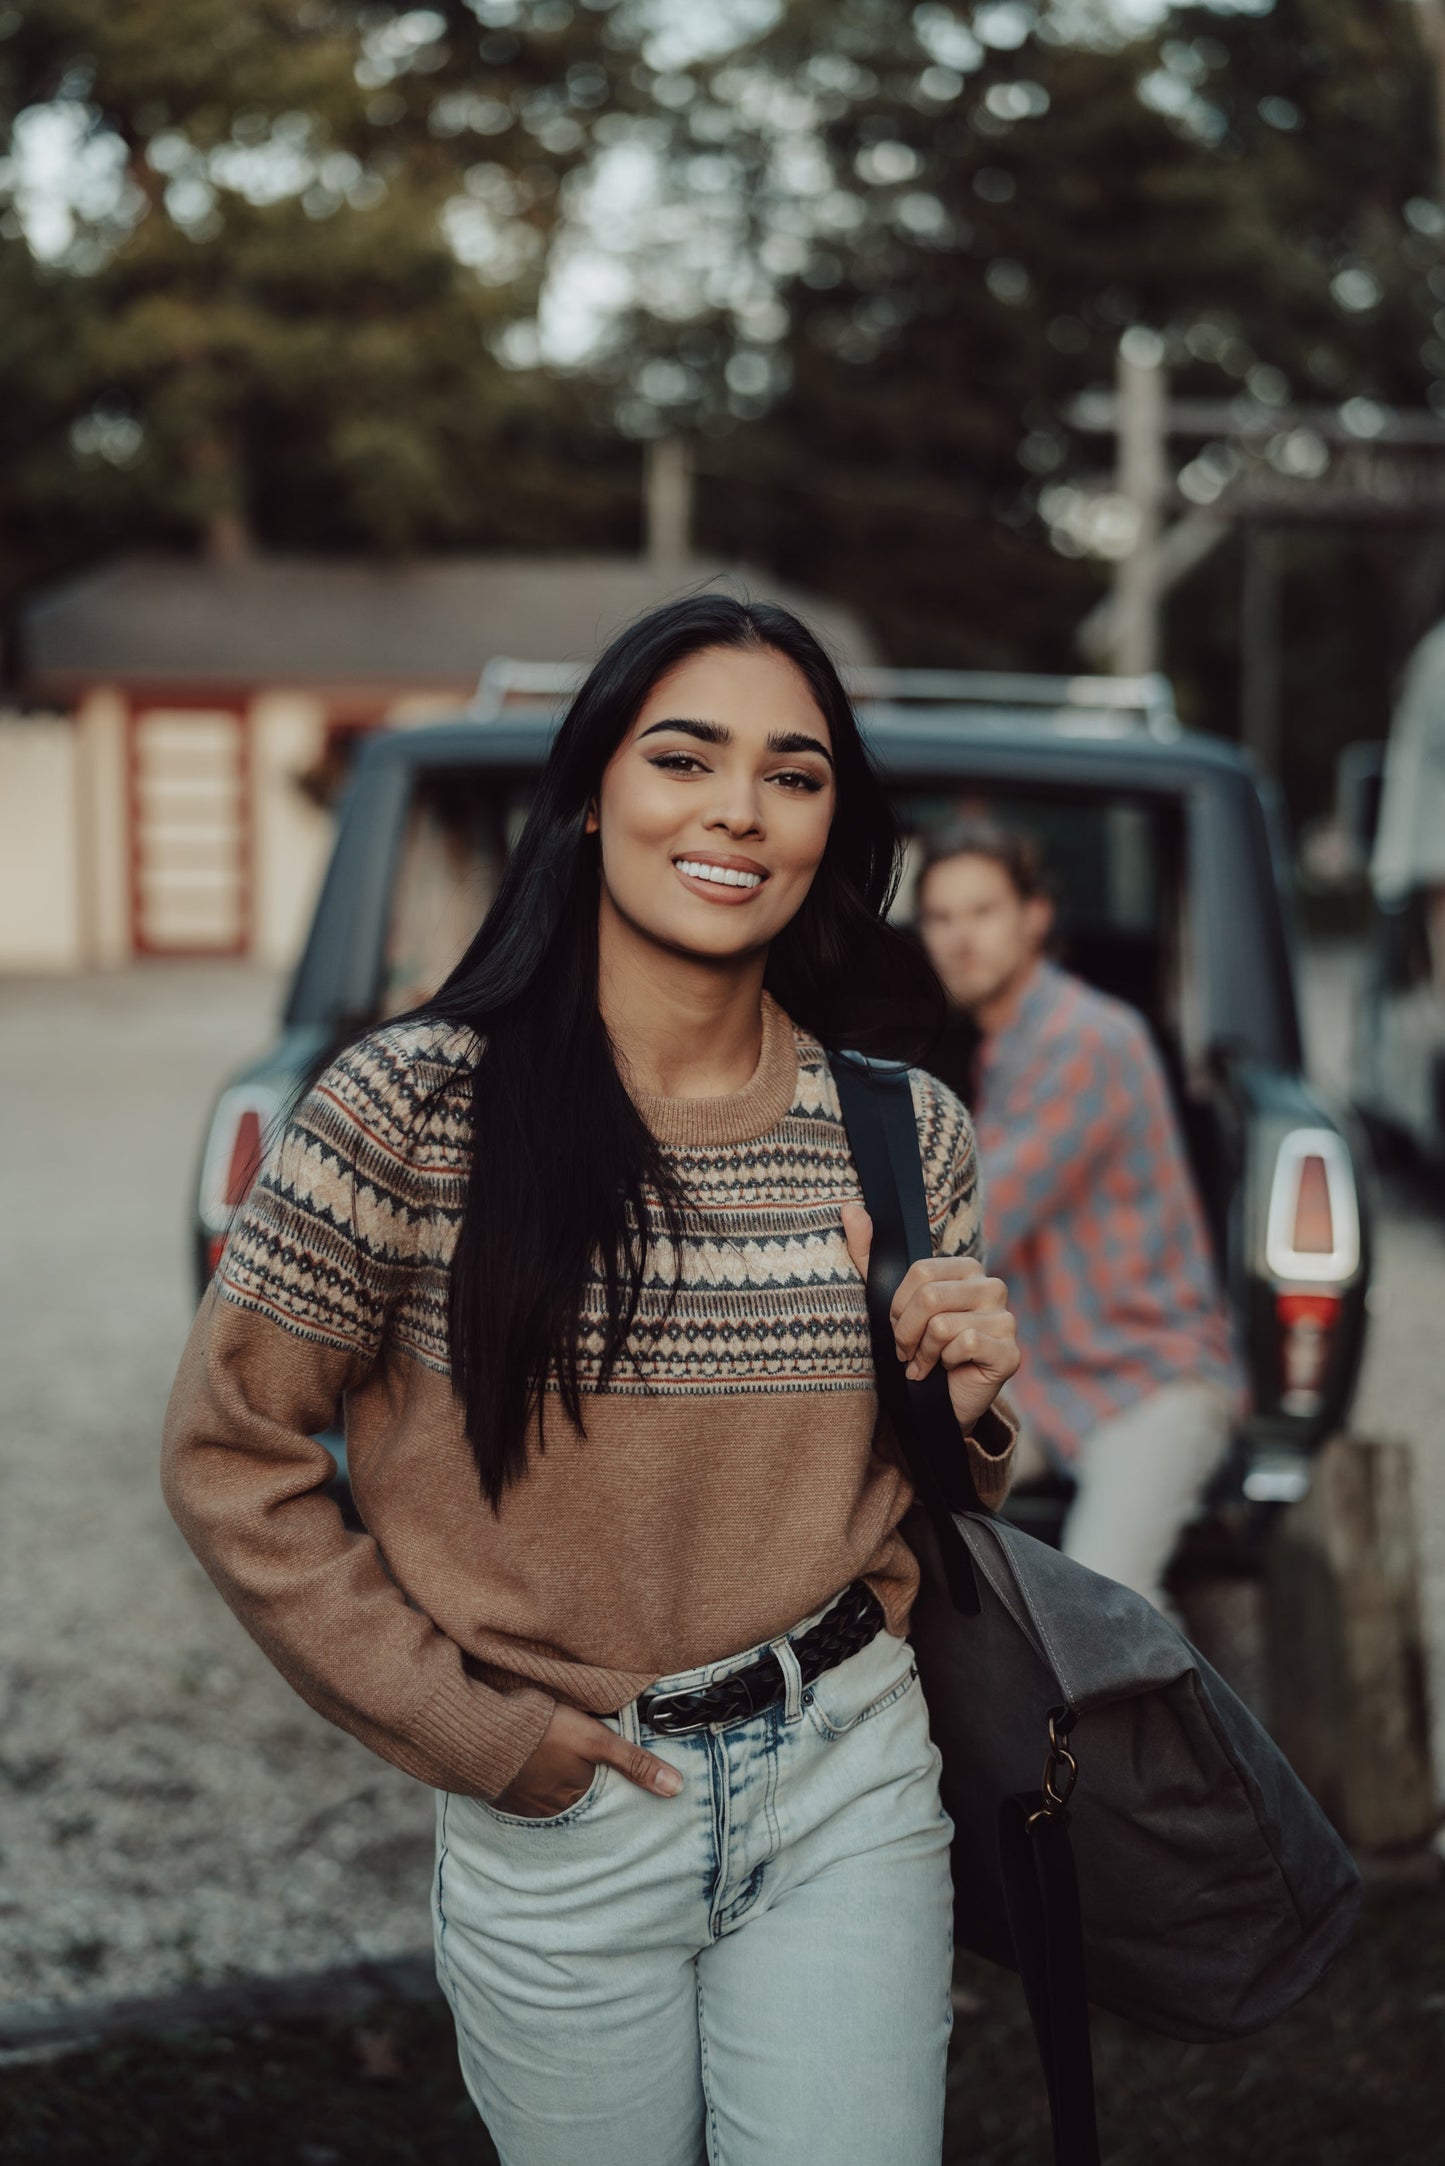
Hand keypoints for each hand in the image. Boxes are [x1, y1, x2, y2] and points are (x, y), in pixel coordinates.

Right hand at [491, 1701, 682, 1818]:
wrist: (481, 1732)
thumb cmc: (542, 1732)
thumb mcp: (595, 1740)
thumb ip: (635, 1762)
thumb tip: (677, 1788)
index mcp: (577, 1796)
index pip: (604, 1799)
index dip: (610, 1789)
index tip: (615, 1784)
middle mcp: (551, 1808)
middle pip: (575, 1801)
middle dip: (582, 1792)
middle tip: (585, 1778)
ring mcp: (523, 1803)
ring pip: (549, 1799)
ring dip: (555, 1788)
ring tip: (559, 1774)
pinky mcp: (499, 1792)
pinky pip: (522, 1795)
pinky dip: (530, 1785)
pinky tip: (530, 1771)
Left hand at [841, 1202, 1019, 1437]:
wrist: (936, 1404)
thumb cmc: (914, 1347)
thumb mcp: (884, 1299)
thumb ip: (867, 1253)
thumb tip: (849, 1209)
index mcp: (966, 1269)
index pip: (920, 1272)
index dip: (898, 1306)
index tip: (898, 1326)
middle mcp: (992, 1287)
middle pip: (929, 1298)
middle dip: (906, 1332)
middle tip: (907, 1351)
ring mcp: (1006, 1319)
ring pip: (942, 1325)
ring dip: (922, 1352)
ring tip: (925, 1363)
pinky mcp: (1010, 1351)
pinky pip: (964, 1345)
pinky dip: (944, 1363)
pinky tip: (946, 1372)